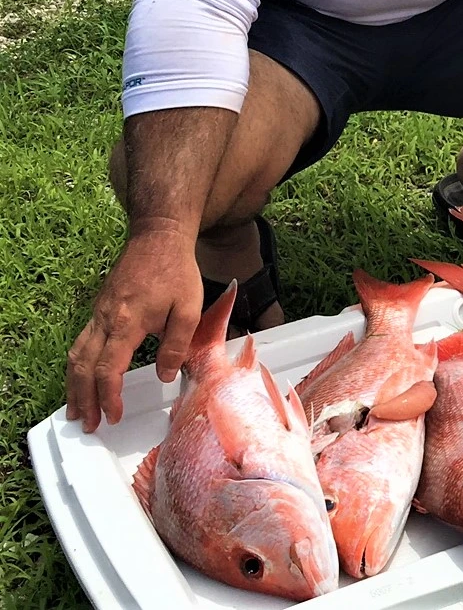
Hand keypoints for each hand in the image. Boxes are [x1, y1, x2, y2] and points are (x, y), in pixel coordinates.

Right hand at [65, 225, 202, 432]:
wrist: (158, 236)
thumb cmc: (176, 271)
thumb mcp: (189, 308)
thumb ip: (176, 344)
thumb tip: (165, 376)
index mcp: (127, 322)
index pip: (108, 369)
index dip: (109, 397)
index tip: (114, 416)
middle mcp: (105, 319)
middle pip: (83, 367)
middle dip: (83, 399)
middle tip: (88, 424)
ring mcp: (98, 312)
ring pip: (76, 355)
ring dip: (74, 385)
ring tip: (76, 410)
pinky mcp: (99, 307)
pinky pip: (80, 342)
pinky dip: (76, 366)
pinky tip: (82, 377)